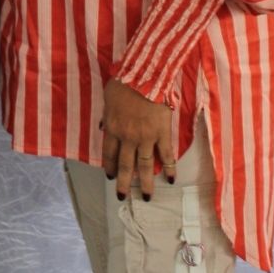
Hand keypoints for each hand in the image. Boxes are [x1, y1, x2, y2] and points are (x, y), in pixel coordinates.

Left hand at [101, 78, 175, 199]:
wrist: (144, 76)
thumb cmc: (124, 83)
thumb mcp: (107, 99)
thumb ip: (106, 116)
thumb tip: (104, 126)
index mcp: (112, 128)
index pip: (109, 154)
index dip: (109, 166)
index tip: (110, 176)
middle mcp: (127, 137)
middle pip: (124, 165)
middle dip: (123, 183)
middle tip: (123, 196)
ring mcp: (146, 137)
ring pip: (144, 165)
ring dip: (145, 183)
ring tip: (147, 196)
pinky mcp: (162, 133)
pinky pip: (166, 154)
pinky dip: (168, 168)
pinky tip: (170, 179)